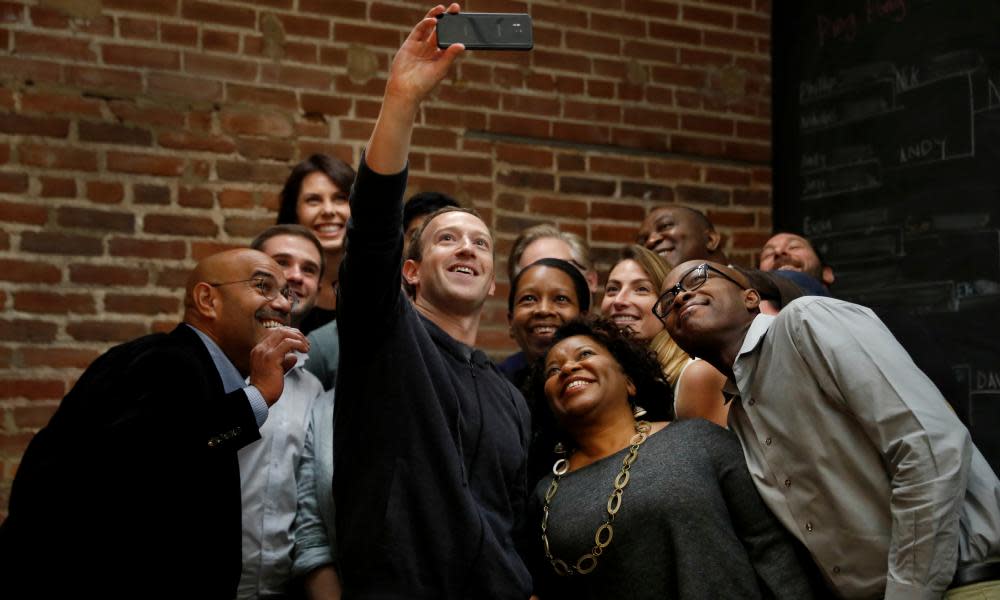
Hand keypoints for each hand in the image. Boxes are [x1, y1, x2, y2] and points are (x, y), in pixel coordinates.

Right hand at [248, 326, 309, 404]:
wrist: (259, 397)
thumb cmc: (268, 387)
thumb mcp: (277, 370)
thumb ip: (284, 362)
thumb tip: (294, 357)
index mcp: (259, 349)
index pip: (276, 333)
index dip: (291, 334)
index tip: (301, 341)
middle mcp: (260, 348)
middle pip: (281, 330)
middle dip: (297, 334)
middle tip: (306, 343)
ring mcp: (265, 352)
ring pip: (285, 334)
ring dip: (299, 338)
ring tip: (307, 347)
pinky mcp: (271, 357)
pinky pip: (288, 343)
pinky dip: (299, 344)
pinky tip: (305, 350)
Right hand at [366, 4, 464, 174]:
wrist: (405, 90)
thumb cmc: (424, 84)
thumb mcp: (440, 69)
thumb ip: (450, 55)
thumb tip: (461, 44)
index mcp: (441, 56)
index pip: (450, 38)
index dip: (455, 29)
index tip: (463, 20)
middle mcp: (431, 49)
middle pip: (441, 30)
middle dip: (447, 19)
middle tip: (455, 8)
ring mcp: (420, 45)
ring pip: (429, 28)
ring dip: (436, 17)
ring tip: (442, 9)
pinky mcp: (410, 44)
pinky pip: (419, 31)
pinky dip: (425, 24)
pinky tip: (433, 21)